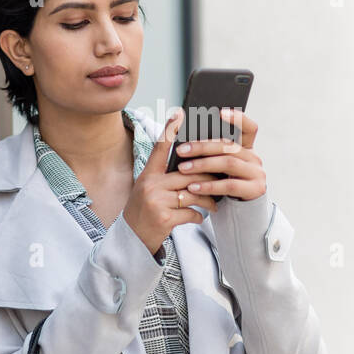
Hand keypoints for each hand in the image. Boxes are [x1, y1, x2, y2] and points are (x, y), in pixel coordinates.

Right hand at [123, 109, 219, 256]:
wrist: (131, 240)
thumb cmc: (144, 212)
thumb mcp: (148, 190)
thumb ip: (165, 178)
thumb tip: (192, 167)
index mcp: (147, 175)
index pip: (159, 148)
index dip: (170, 130)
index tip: (179, 113)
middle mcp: (150, 185)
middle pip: (189, 173)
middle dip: (209, 177)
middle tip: (222, 179)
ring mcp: (156, 201)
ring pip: (193, 193)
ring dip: (208, 200)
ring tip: (214, 204)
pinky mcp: (164, 218)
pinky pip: (191, 212)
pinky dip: (199, 216)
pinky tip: (200, 218)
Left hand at [172, 107, 265, 201]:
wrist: (240, 211)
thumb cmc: (224, 183)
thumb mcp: (220, 167)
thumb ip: (211, 152)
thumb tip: (185, 138)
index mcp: (247, 148)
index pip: (249, 128)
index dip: (238, 118)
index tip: (220, 112)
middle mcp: (254, 157)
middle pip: (229, 146)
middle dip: (202, 147)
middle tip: (181, 150)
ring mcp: (257, 173)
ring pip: (228, 163)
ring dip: (203, 165)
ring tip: (183, 168)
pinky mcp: (255, 190)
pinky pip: (229, 185)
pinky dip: (209, 186)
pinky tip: (193, 187)